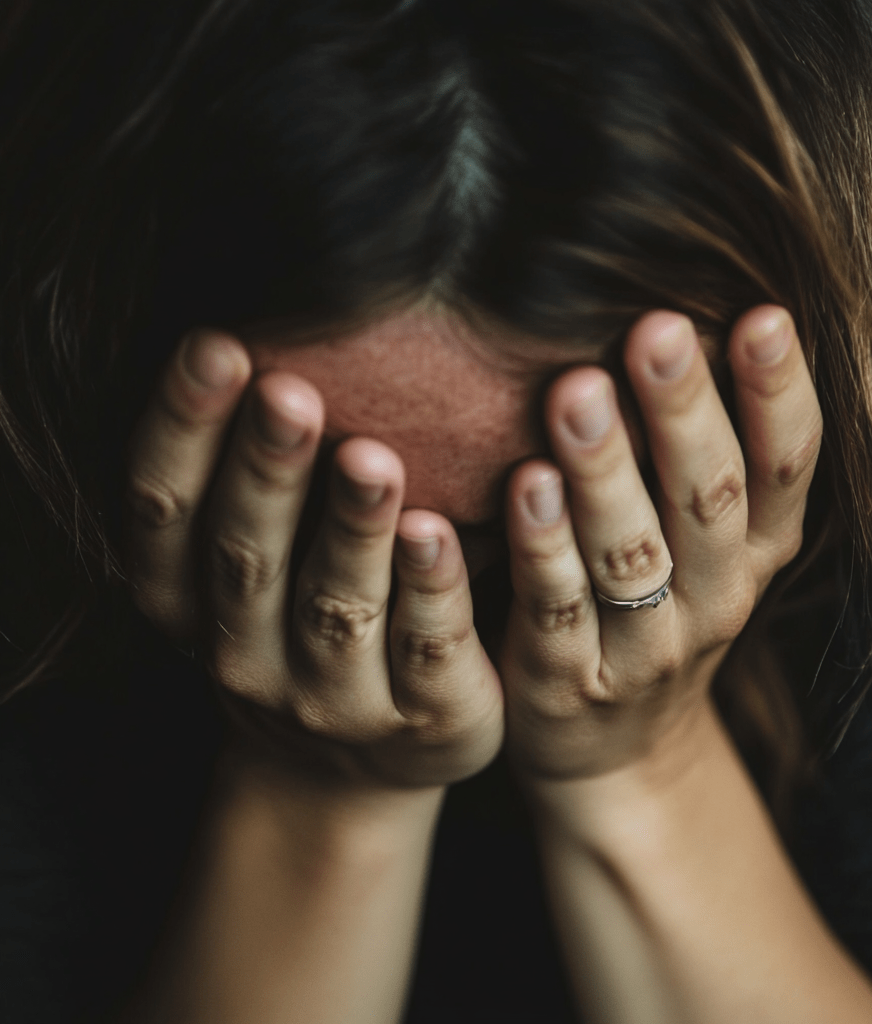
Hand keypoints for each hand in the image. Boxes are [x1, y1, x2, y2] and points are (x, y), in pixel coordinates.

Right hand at [123, 330, 502, 788]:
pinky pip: (426, 647)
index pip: (163, 513)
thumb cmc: (300, 624)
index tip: (214, 346)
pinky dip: (430, 589)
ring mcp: (334, 697)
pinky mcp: (424, 718)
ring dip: (352, 532)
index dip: (182, 431)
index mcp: (187, 600)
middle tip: (288, 392)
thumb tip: (285, 338)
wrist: (357, 763)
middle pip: (247, 556)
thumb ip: (254, 479)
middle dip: (267, 473)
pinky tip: (438, 530)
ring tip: (372, 461)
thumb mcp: (251, 565)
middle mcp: (245, 654)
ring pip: (339, 606)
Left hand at [500, 306, 820, 784]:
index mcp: (756, 552)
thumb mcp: (709, 546)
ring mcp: (645, 649)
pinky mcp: (568, 682)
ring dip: (606, 474)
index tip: (763, 317)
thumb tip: (699, 319)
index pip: (787, 468)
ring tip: (578, 393)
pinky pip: (555, 608)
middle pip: (707, 499)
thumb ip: (710, 457)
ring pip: (631, 555)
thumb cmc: (659, 612)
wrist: (620, 752)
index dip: (779, 397)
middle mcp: (716, 599)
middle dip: (684, 413)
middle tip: (657, 329)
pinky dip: (542, 547)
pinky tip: (523, 483)